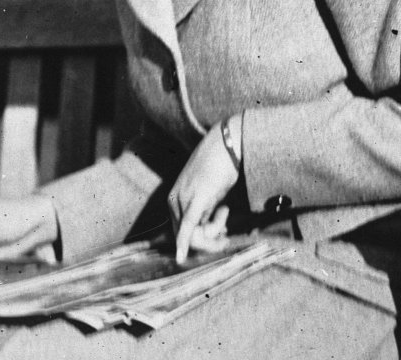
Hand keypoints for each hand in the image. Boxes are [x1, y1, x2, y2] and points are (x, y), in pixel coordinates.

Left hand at [169, 115, 240, 263]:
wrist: (226, 144)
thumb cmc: (221, 166)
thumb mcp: (209, 193)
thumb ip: (205, 210)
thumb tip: (210, 231)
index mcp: (175, 198)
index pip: (181, 233)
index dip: (202, 241)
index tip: (222, 232)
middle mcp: (174, 200)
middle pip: (186, 238)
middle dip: (209, 242)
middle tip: (226, 231)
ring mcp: (183, 199)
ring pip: (194, 236)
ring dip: (214, 234)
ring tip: (226, 211)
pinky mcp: (195, 199)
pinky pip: (188, 227)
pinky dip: (184, 242)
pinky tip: (181, 257)